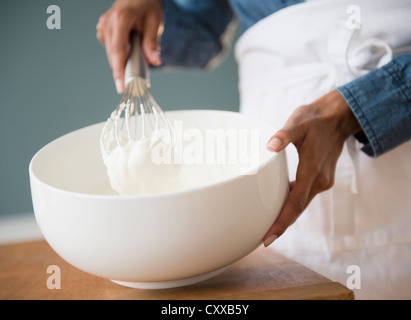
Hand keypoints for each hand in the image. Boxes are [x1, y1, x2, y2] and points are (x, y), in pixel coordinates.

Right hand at [96, 0, 163, 92]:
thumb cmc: (147, 4)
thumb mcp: (155, 21)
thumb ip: (153, 42)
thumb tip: (154, 61)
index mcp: (121, 18)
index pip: (119, 50)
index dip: (119, 71)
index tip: (121, 86)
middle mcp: (108, 23)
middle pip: (114, 55)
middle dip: (123, 71)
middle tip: (133, 85)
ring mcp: (103, 26)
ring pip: (112, 54)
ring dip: (122, 63)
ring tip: (135, 66)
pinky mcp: (103, 31)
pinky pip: (111, 50)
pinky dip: (120, 56)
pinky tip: (130, 53)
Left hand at [263, 90, 361, 246]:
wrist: (337, 118)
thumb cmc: (315, 120)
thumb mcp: (298, 122)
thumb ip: (284, 135)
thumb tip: (269, 146)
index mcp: (312, 169)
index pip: (294, 203)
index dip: (281, 222)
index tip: (268, 237)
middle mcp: (319, 180)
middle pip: (297, 209)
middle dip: (281, 225)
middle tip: (262, 239)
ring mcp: (322, 180)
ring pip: (301, 204)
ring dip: (286, 216)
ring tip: (267, 227)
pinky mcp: (320, 178)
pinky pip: (304, 196)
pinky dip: (292, 204)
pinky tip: (278, 205)